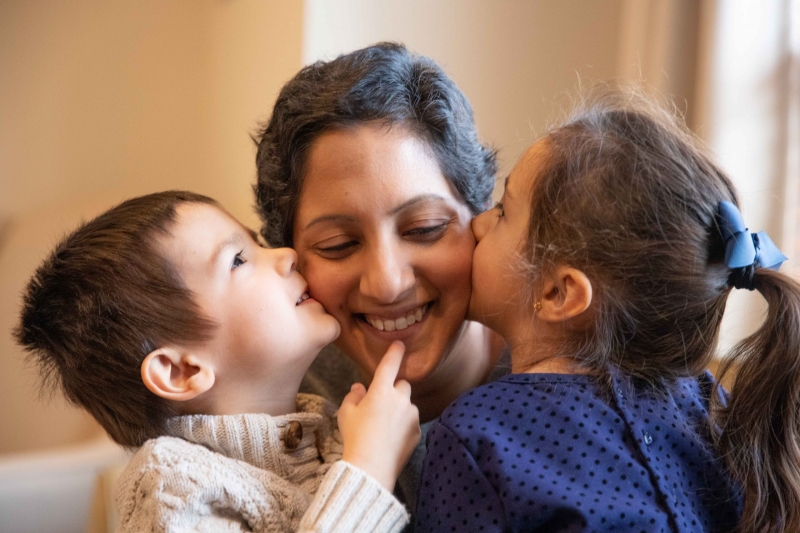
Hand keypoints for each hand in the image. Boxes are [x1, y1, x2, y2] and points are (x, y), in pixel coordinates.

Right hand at [337, 341, 420, 491]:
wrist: (371, 467)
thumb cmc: (354, 437)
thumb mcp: (346, 414)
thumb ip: (353, 396)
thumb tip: (359, 388)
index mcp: (381, 391)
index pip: (390, 365)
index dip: (394, 353)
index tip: (399, 345)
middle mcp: (400, 399)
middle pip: (402, 385)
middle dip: (394, 390)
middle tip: (381, 404)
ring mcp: (412, 416)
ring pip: (408, 405)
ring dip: (400, 409)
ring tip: (384, 428)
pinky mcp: (418, 431)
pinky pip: (411, 422)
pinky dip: (404, 426)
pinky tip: (391, 439)